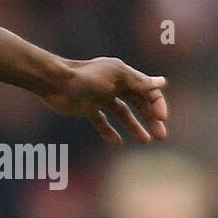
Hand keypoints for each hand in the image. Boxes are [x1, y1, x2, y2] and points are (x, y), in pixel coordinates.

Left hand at [38, 57, 168, 144]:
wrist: (55, 82)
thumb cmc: (85, 77)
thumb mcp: (116, 76)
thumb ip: (139, 81)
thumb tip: (162, 82)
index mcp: (123, 75)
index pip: (148, 90)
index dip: (157, 104)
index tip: (161, 119)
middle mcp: (113, 85)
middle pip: (138, 103)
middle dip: (151, 119)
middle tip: (161, 137)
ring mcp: (100, 97)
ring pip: (123, 114)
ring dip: (134, 127)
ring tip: (145, 141)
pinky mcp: (87, 108)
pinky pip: (102, 122)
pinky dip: (109, 132)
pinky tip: (117, 142)